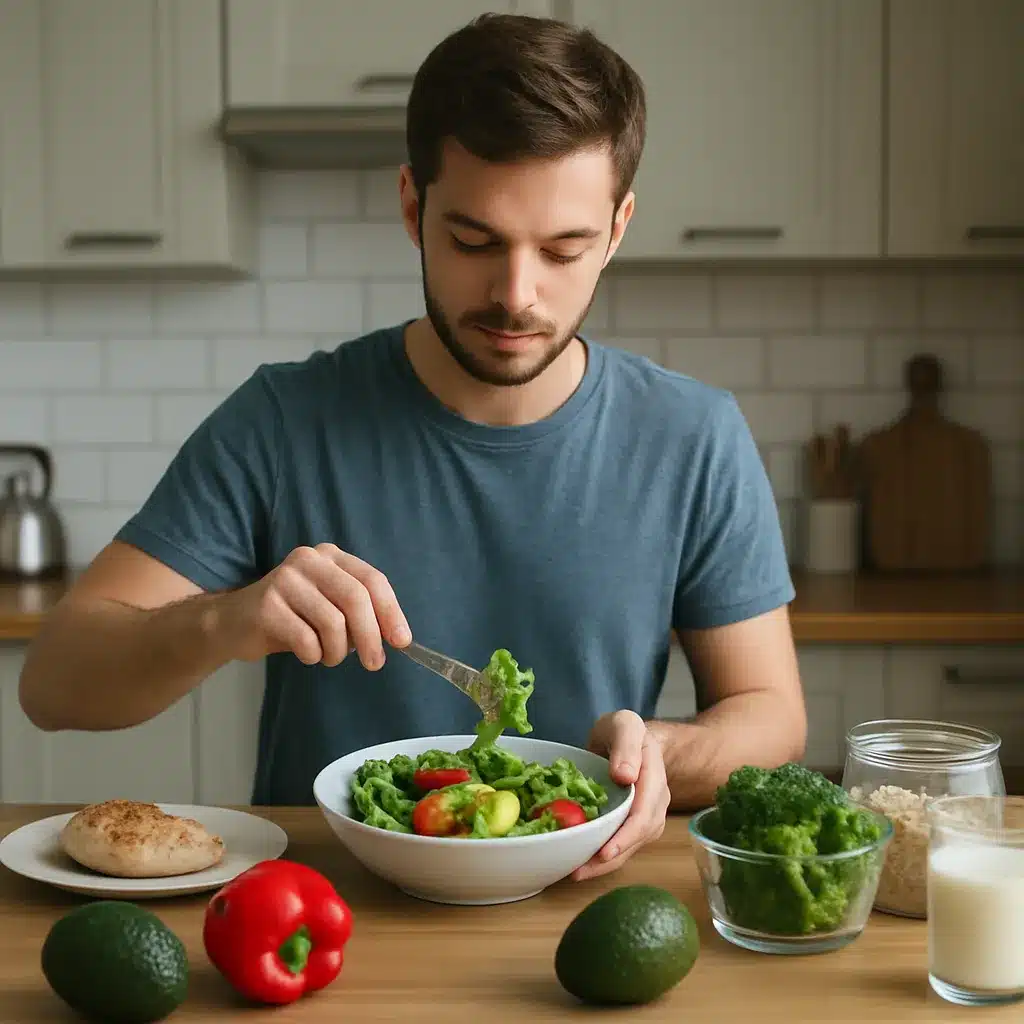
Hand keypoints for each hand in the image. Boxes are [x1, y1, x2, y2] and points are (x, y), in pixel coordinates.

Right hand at [219, 544, 411, 669]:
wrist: (233, 623)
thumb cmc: (291, 617)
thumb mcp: (329, 606)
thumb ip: (360, 613)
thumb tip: (396, 637)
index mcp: (331, 556)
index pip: (373, 580)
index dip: (391, 611)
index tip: (402, 641)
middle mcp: (309, 560)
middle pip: (355, 599)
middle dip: (371, 636)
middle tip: (374, 663)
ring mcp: (285, 580)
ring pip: (333, 623)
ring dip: (337, 651)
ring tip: (328, 657)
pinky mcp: (267, 605)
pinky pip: (306, 640)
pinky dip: (313, 655)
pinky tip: (306, 654)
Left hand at [571, 710, 669, 881]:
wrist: (627, 738)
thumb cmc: (622, 730)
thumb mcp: (623, 725)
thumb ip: (626, 745)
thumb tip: (625, 777)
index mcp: (654, 775)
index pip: (645, 812)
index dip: (626, 835)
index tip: (605, 851)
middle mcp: (656, 800)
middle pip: (639, 836)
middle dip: (612, 857)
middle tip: (580, 871)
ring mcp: (648, 813)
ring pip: (632, 845)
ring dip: (606, 864)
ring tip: (577, 872)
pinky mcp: (635, 822)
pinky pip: (623, 843)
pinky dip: (604, 857)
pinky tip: (583, 864)